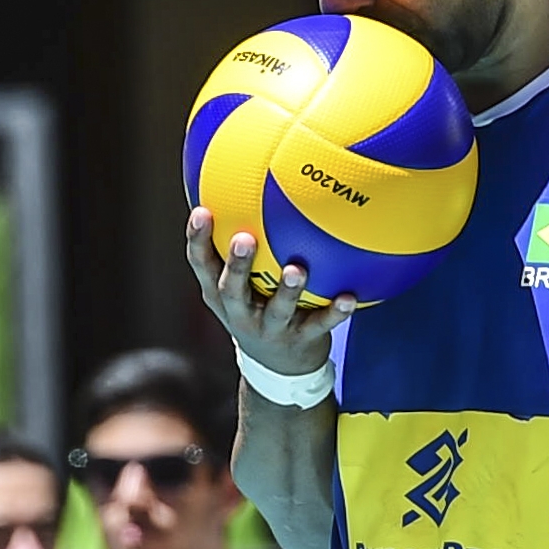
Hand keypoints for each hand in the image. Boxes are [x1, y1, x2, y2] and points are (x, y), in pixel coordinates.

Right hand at [185, 207, 351, 377]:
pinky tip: (350, 296)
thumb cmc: (257, 306)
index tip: (202, 211)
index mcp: (220, 293)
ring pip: (277, 310)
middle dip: (236, 265)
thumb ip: (238, 241)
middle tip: (243, 239)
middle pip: (231, 289)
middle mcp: (240, 312)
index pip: (201, 265)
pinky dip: (335, 312)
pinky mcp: (300, 341)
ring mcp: (270, 329)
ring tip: (297, 270)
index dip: (197, 240)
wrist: (278, 368)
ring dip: (286, 290)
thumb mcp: (240, 282)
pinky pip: (320, 325)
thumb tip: (245, 180)